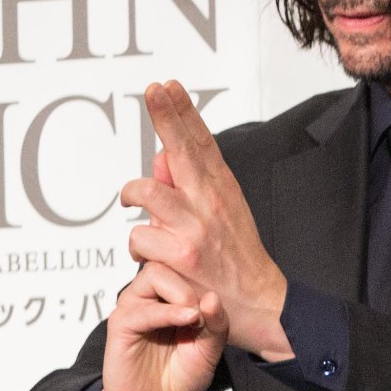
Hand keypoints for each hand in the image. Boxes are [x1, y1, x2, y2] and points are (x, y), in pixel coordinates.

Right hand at [93, 261, 227, 390]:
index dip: (204, 273)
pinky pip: (140, 308)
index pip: (184, 262)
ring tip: (196, 317)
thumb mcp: (210, 349)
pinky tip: (188, 320)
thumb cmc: (182, 376)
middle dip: (193, 280)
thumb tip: (212, 296)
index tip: (223, 293)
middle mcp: (152, 296)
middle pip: (167, 260)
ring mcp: (134, 308)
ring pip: (153, 275)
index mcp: (173, 296)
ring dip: (182, 293)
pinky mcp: (120, 325)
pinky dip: (167, 312)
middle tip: (206, 309)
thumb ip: (216, 323)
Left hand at [121, 81, 290, 360]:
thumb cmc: (237, 260)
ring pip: (147, 192)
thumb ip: (189, 187)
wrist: (260, 304)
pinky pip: (139, 237)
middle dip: (167, 117)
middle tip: (154, 90)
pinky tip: (150, 256)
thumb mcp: (222, 216)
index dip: (183, 112)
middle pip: (184, 150)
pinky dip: (138, 247)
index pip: (201, 143)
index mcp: (223, 190)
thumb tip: (160, 157)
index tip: (168, 86)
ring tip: (130, 202)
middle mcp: (212, 202)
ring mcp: (197, 227)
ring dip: (133, 196)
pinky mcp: (182, 254)